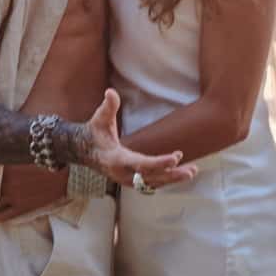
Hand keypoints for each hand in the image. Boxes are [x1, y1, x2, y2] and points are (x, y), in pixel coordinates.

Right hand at [80, 90, 196, 188]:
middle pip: (151, 178)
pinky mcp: (131, 181)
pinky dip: (167, 178)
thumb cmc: (94, 133)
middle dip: (172, 175)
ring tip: (192, 171)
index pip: (140, 164)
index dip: (158, 163)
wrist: (83, 151)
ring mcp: (127, 180)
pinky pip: (152, 183)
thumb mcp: (99, 118)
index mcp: (116, 160)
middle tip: (191, 170)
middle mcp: (122, 174)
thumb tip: (110, 92)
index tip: (175, 158)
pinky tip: (181, 172)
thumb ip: (107, 106)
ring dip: (173, 178)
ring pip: (154, 183)